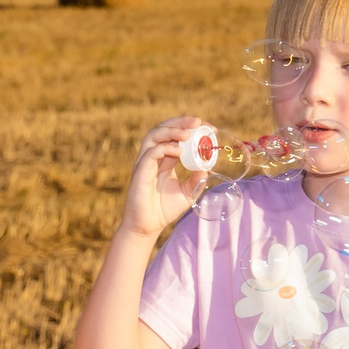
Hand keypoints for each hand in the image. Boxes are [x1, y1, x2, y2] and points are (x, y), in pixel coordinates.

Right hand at [121, 117, 211, 240]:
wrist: (147, 226)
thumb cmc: (164, 209)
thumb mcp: (187, 193)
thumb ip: (196, 181)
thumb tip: (206, 170)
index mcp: (164, 159)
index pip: (174, 135)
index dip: (189, 128)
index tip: (208, 128)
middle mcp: (153, 157)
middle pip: (163, 129)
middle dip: (180, 122)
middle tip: (198, 122)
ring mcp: (145, 163)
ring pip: (153, 136)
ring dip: (171, 131)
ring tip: (188, 133)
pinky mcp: (140, 172)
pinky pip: (150, 154)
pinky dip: (164, 148)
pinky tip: (178, 151)